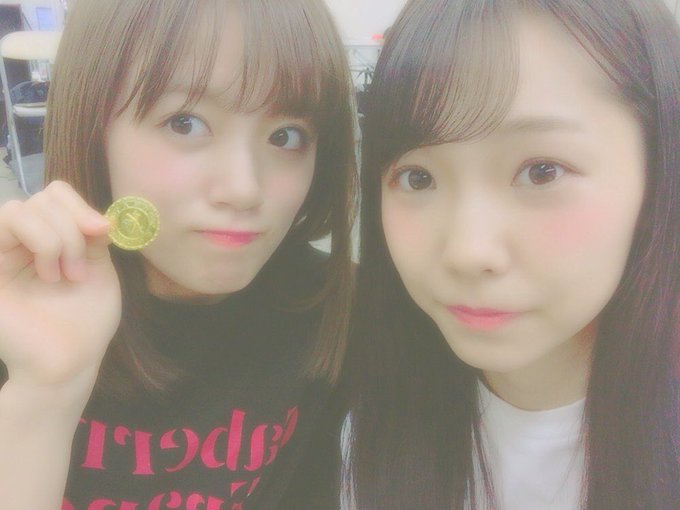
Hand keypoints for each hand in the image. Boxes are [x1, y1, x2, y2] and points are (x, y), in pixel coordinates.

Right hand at [0, 181, 121, 397]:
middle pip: (43, 197)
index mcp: (51, 239)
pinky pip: (8, 222)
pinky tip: (50, 276)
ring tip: (65, 276)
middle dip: (73, 231)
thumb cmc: (86, 322)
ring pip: (23, 207)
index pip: (56, 194)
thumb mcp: (99, 269)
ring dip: (58, 239)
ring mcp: (2, 252)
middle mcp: (23, 242)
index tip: (102, 232)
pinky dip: (42, 241)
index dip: (80, 206)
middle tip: (79, 273)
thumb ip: (93, 236)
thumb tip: (96, 214)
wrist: (70, 361)